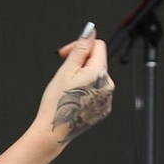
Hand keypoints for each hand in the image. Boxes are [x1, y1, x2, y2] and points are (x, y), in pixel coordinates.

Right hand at [38, 24, 114, 145]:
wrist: (54, 131)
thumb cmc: (57, 103)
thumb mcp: (66, 70)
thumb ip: (80, 49)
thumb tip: (89, 32)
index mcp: (99, 73)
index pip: (98, 45)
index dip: (81, 45)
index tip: (67, 53)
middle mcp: (108, 85)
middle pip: (97, 61)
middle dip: (81, 62)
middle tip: (64, 72)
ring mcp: (107, 98)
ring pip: (96, 77)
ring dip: (83, 76)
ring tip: (67, 88)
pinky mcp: (103, 109)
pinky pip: (97, 91)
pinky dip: (86, 90)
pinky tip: (73, 98)